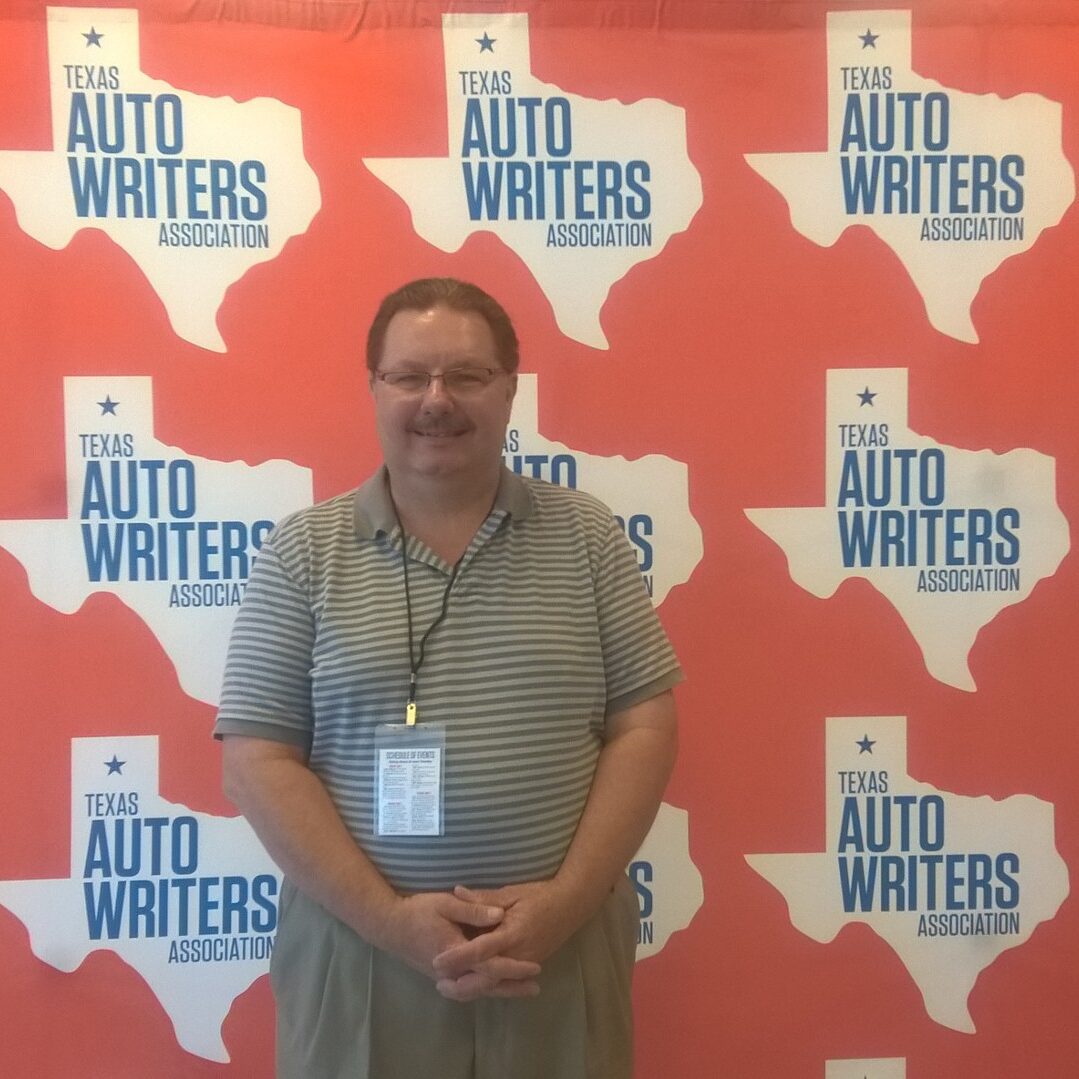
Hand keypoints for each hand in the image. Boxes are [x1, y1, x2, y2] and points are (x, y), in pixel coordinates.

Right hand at [380, 891, 540, 998]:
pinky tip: (494, 988)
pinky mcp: (441, 977)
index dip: (514, 967)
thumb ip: (473, 910)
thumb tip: (500, 914)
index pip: (491, 965)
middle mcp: (452, 972)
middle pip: (487, 985)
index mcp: (456, 953)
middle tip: (535, 987)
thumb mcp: (446, 904)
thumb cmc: (418, 911)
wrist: (389, 926)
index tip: (535, 966)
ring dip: (500, 991)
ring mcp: (445, 977)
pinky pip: (467, 989)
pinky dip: (483, 990)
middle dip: (512, 987)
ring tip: (521, 990)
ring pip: (477, 991)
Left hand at [432, 881, 579, 1000]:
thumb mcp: (512, 892)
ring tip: (449, 988)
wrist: (571, 905)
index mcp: (512, 933)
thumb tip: (457, 892)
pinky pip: (504, 981)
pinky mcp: (527, 966)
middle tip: (438, 983)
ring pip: (495, 985)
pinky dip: (487, 985)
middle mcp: (518, 954)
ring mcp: (524, 963)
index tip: (437, 961)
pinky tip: (472, 984)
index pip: (481, 950)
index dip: (458, 957)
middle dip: (462, 984)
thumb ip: (484, 897)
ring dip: (472, 988)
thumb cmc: (540, 895)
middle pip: (487, 978)